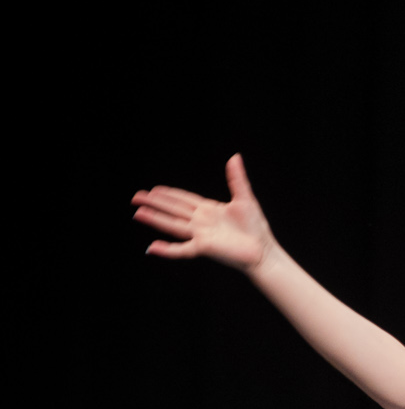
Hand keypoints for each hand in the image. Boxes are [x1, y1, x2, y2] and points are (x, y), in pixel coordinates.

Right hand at [132, 153, 274, 268]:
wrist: (263, 251)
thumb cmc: (256, 228)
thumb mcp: (245, 199)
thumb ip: (237, 178)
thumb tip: (234, 157)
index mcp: (209, 209)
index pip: (183, 199)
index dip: (168, 194)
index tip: (154, 189)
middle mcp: (201, 221)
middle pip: (173, 210)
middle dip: (155, 203)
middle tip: (137, 197)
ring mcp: (201, 234)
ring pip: (172, 225)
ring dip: (154, 219)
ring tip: (137, 213)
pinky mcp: (204, 248)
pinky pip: (181, 249)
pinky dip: (167, 250)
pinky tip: (152, 248)